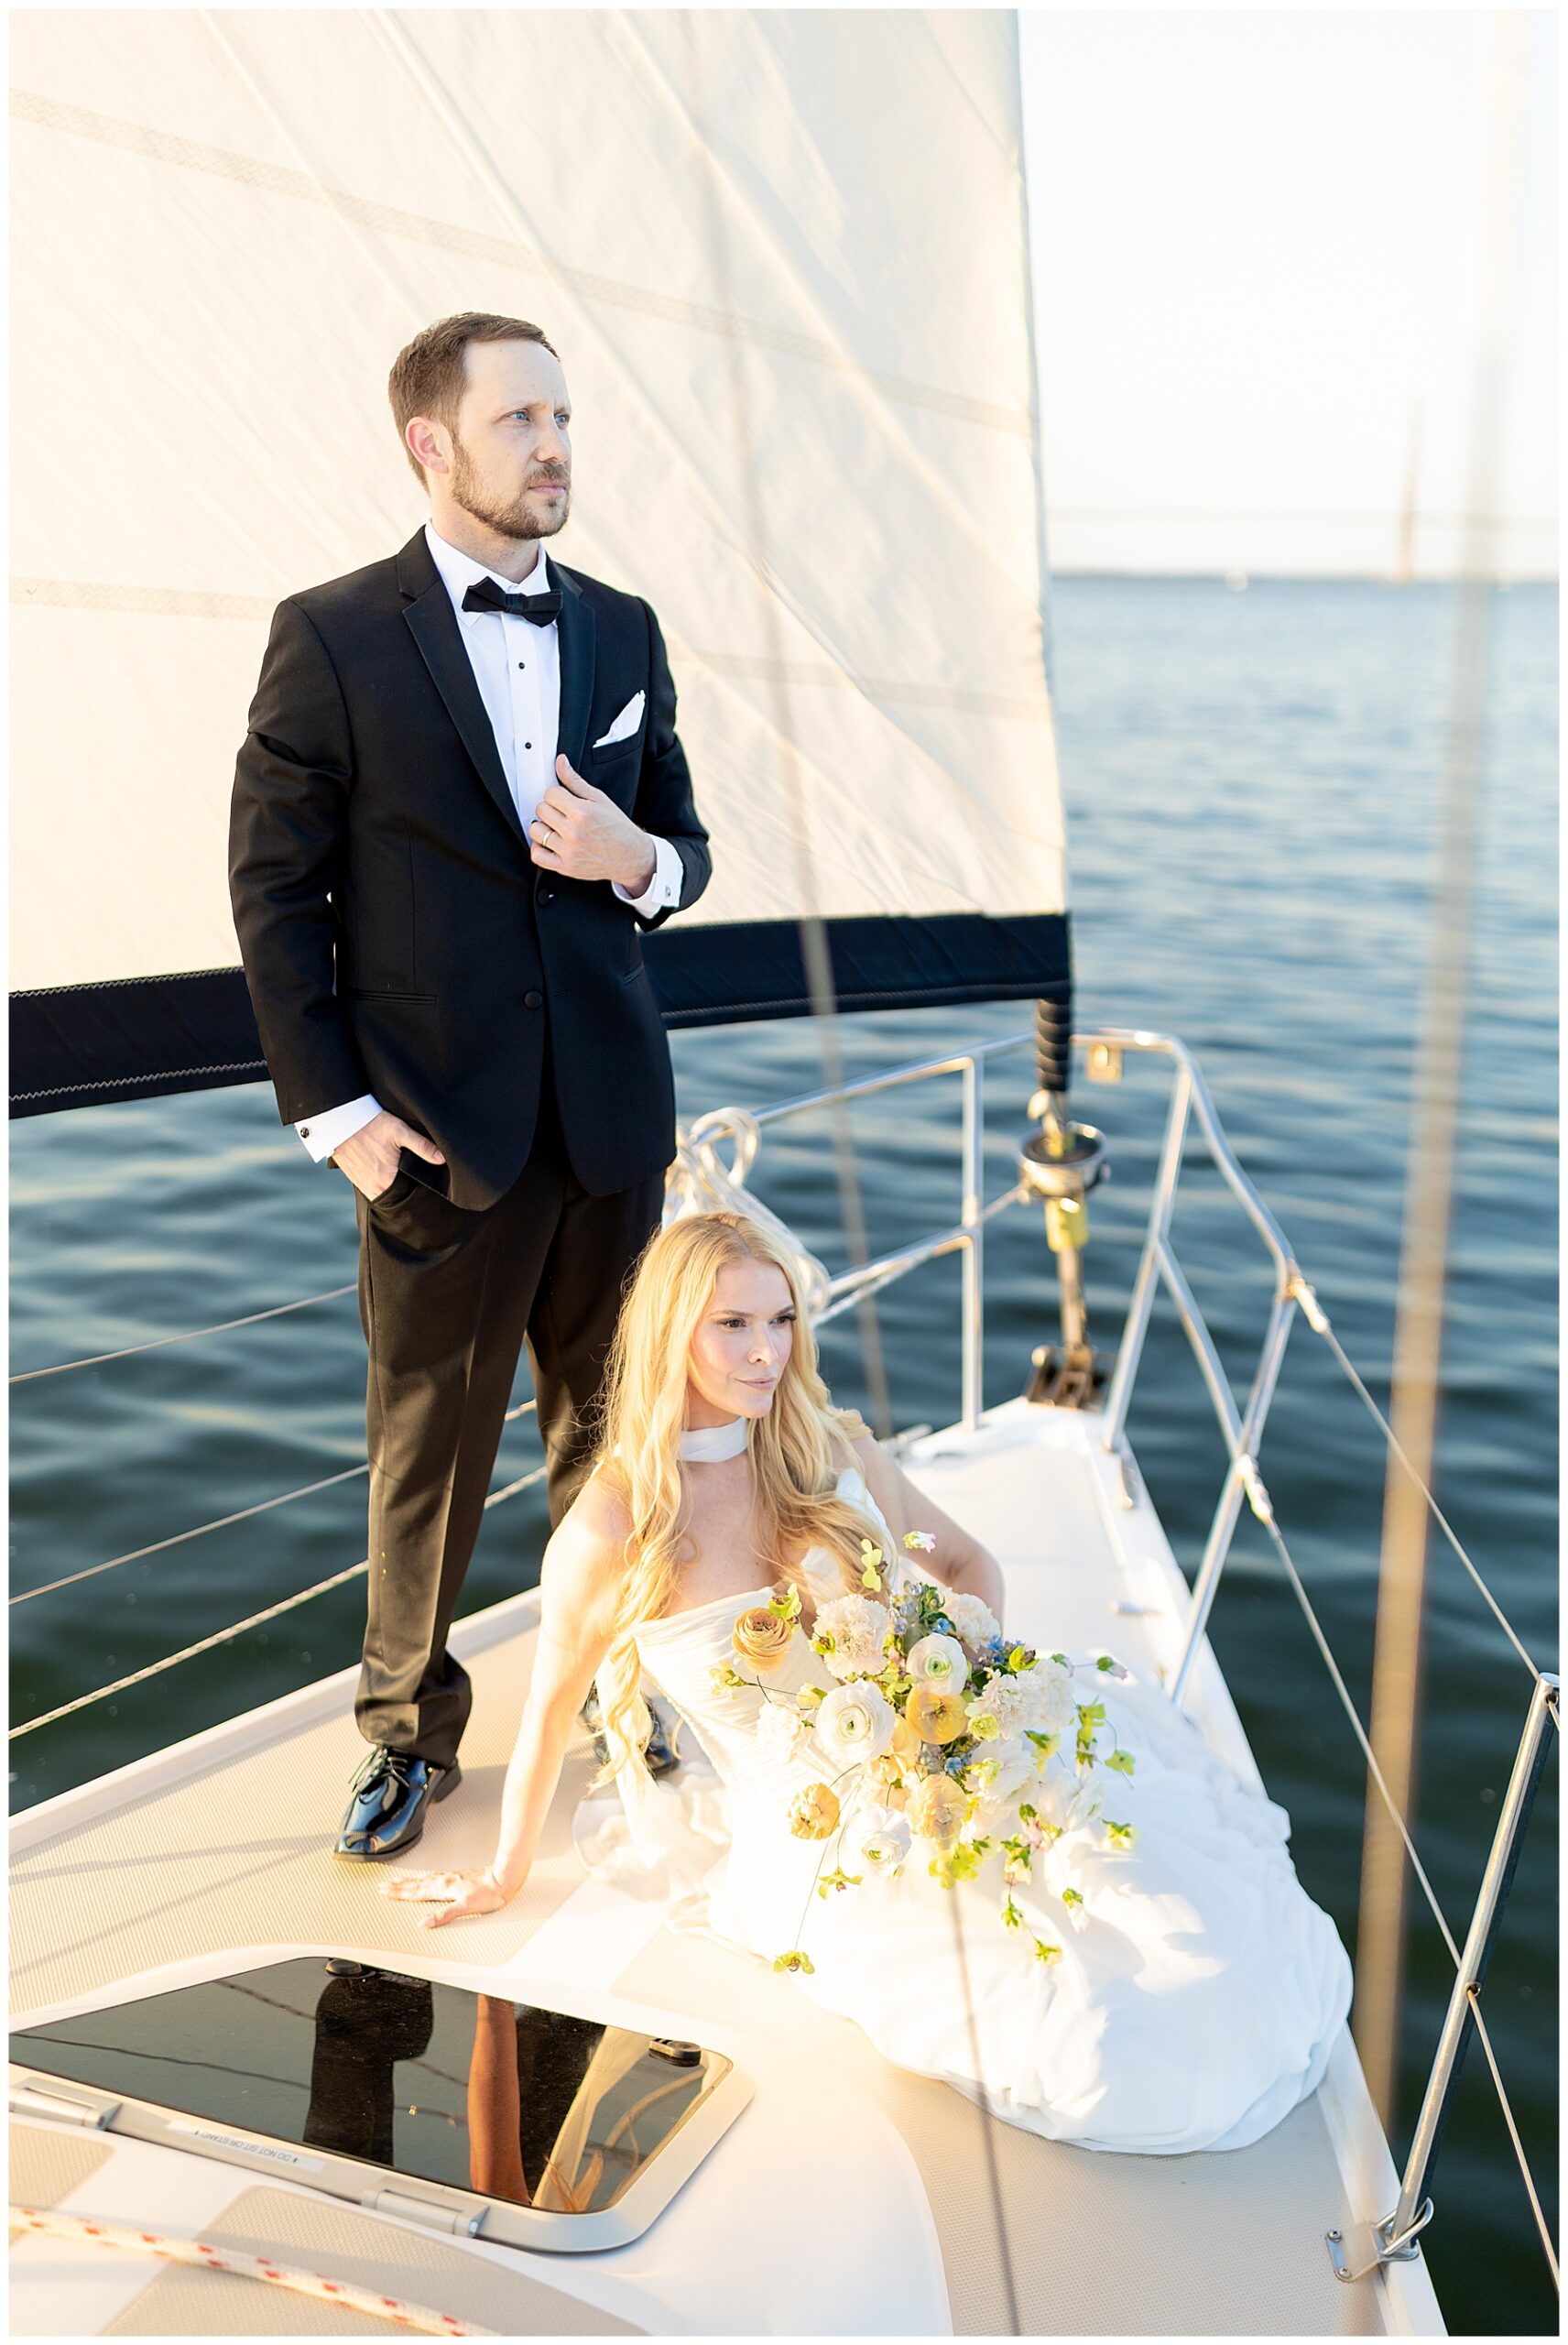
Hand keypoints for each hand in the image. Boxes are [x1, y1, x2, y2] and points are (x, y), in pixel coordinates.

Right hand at [330, 1110, 443, 1200]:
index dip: (420, 1188)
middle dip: (408, 1189)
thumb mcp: (400, 1131)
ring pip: (386, 1195)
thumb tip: (442, 1159)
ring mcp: (363, 1185)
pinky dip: (383, 1185)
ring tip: (403, 1175)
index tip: (427, 1181)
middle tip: (416, 1176)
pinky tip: (389, 1174)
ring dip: (395, 1189)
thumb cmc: (370, 1123)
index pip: (410, 1194)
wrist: (340, 1120)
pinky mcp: (356, 1180)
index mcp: (387, 1180)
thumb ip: (422, 1146)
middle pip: (398, 1196)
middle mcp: (374, 1188)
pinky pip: (374, 1190)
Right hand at [380, 1864, 514, 1928]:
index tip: (384, 1892)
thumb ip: (444, 1915)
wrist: (503, 1878)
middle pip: (415, 1884)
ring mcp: (449, 1877)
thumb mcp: (465, 1907)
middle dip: (398, 1886)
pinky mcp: (456, 1876)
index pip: (416, 1892)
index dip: (399, 1893)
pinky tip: (424, 1879)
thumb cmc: (489, 1894)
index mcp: (443, 1888)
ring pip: (423, 1879)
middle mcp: (444, 1880)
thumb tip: (424, 1923)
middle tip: (382, 1886)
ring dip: (408, 1881)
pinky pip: (432, 1876)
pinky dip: (422, 1878)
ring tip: (396, 1881)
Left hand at [529, 755, 655, 892]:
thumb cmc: (617, 828)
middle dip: (550, 808)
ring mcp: (569, 851)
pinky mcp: (565, 867)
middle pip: (541, 810)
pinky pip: (537, 856)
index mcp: (582, 813)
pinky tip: (549, 842)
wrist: (631, 856)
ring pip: (536, 831)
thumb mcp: (599, 799)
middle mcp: (574, 832)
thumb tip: (560, 762)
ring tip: (556, 827)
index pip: (550, 794)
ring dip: (543, 827)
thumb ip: (575, 781)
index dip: (556, 794)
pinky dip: (539, 848)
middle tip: (562, 813)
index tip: (564, 799)